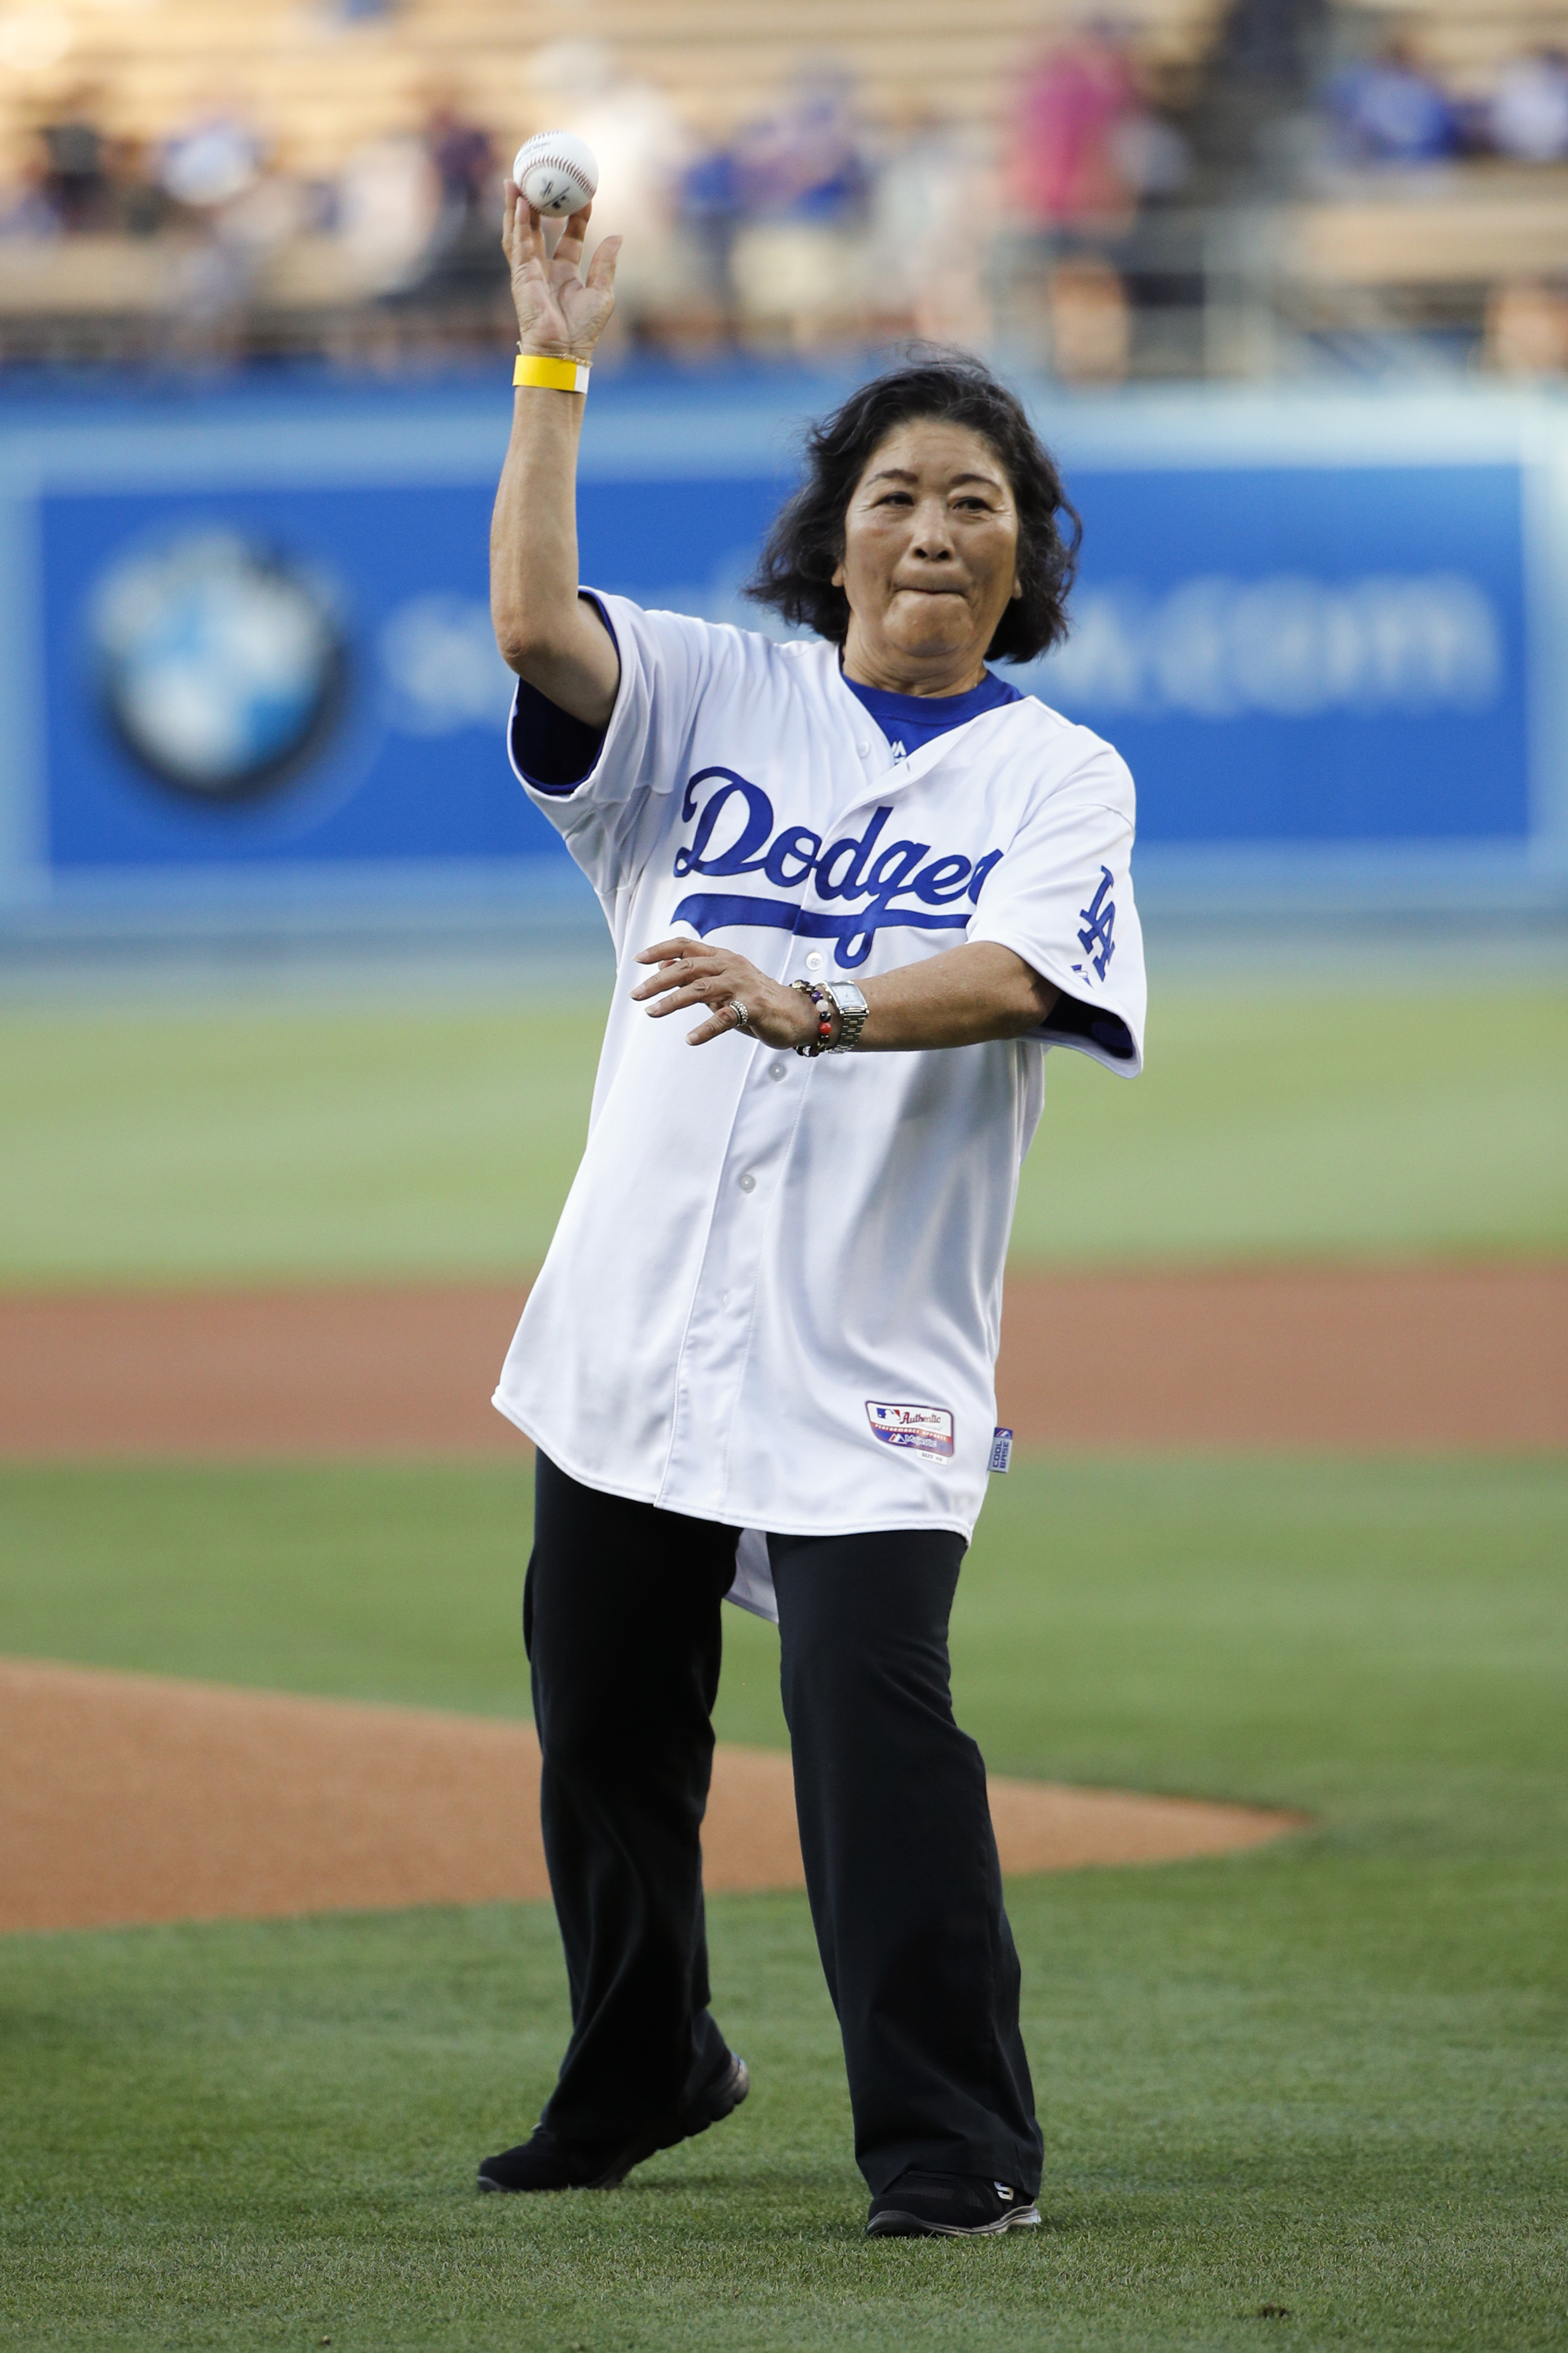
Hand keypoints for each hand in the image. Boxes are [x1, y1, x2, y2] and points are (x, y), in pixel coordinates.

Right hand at [502, 182, 619, 364]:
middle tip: (540, 180)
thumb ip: (606, 264)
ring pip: (519, 232)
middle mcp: (545, 270)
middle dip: (537, 204)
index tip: (584, 196)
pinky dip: (518, 223)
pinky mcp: (520, 276)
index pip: (568, 238)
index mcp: (566, 274)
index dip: (575, 217)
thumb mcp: (603, 293)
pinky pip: (517, 244)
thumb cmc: (583, 330)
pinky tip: (521, 203)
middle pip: (538, 229)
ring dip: (516, 207)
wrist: (563, 351)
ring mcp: (530, 272)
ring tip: (516, 180)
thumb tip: (617, 236)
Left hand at [632, 938, 821, 1048]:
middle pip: (687, 968)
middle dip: (657, 981)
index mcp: (722, 958)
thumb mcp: (722, 984)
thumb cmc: (756, 1000)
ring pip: (701, 989)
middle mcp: (730, 967)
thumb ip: (695, 976)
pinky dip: (706, 1029)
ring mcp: (742, 986)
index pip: (685, 946)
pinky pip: (725, 1017)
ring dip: (672, 1002)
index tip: (637, 959)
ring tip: (652, 1012)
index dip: (659, 950)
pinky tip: (690, 1039)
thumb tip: (661, 966)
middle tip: (636, 995)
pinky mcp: (753, 1008)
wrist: (797, 1013)